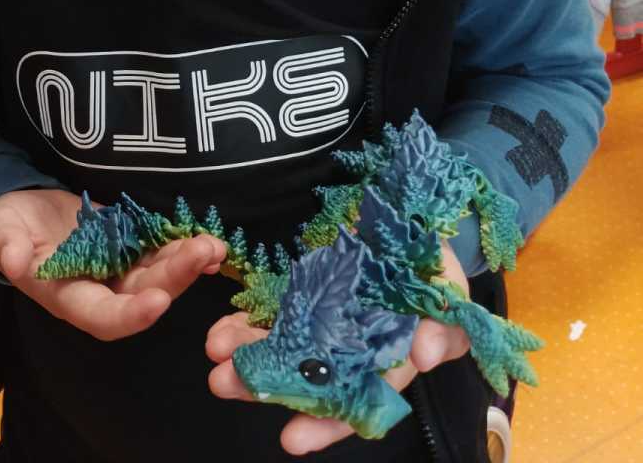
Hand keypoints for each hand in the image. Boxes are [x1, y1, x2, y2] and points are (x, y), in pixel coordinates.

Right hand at [0, 188, 225, 341]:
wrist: (20, 210)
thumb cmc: (5, 226)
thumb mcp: (0, 232)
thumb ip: (7, 247)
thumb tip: (15, 261)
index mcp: (66, 297)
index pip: (102, 317)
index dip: (131, 314)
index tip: (159, 302)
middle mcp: (98, 291)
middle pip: (141, 296)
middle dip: (174, 279)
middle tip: (203, 254)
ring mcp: (117, 270)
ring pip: (158, 276)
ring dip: (187, 265)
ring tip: (215, 247)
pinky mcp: (130, 247)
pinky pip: (161, 253)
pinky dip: (185, 249)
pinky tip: (209, 241)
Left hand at [205, 240, 469, 455]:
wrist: (413, 222)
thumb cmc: (436, 266)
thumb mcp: (451, 290)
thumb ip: (446, 325)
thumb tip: (426, 355)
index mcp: (388, 361)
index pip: (358, 401)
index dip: (327, 422)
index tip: (290, 440)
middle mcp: (348, 351)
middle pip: (305, 379)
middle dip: (265, 385)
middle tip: (223, 384)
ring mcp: (323, 323)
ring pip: (281, 348)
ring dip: (245, 352)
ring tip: (213, 349)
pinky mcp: (305, 293)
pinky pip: (272, 313)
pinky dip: (247, 322)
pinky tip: (221, 328)